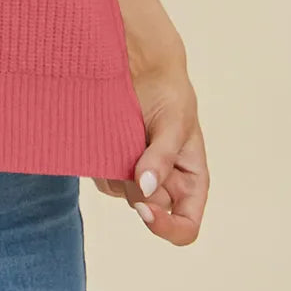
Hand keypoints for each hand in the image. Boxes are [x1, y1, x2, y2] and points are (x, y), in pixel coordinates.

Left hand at [91, 56, 208, 244]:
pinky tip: (106, 135)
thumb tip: (145, 189)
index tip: (145, 211)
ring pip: (121, 193)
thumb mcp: (174, 120)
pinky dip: (100, 161)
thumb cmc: (168, 91)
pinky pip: (102, 175)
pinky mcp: (112, 160)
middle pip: (147, 209)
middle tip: (131, 152)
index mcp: (189, 181)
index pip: (185, 226)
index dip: (167, 227)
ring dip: (116, 171)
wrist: (141, 62)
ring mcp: (136, 173)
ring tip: (123, 132)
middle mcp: (163, 183)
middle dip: (135, 189)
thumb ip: (162, 157)